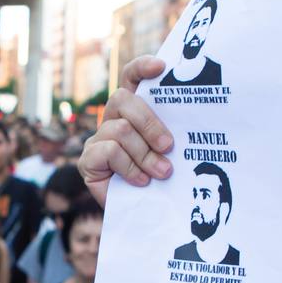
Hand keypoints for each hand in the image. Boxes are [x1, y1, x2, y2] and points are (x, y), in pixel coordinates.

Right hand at [79, 56, 173, 206]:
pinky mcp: (88, 159)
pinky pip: (109, 151)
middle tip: (169, 146)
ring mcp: (97, 138)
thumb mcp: (168, 153)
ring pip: (120, 130)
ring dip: (145, 154)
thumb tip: (193, 125)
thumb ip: (170, 136)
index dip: (142, 67)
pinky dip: (130, 167)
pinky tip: (141, 181)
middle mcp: (113, 119)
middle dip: (149, 122)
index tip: (162, 67)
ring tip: (162, 172)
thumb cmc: (159, 180)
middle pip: (121, 98)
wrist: (140, 215)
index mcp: (134, 111)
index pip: (131, 77)